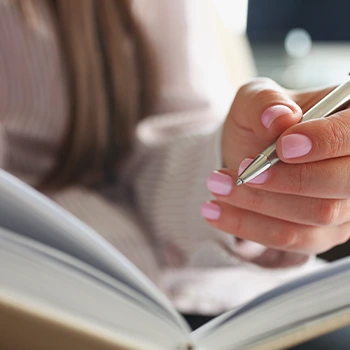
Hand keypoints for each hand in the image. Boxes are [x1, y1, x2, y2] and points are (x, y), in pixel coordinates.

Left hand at [202, 78, 349, 255]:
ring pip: (317, 215)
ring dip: (260, 203)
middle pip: (344, 182)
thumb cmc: (256, 124)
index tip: (282, 147)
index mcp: (346, 123)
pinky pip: (293, 239)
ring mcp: (345, 205)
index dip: (326, 141)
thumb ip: (265, 101)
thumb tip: (279, 116)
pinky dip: (251, 227)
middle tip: (243, 170)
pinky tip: (216, 212)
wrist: (245, 154)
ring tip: (217, 185)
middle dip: (288, 179)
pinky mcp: (323, 232)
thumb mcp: (252, 100)